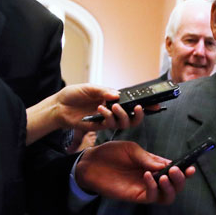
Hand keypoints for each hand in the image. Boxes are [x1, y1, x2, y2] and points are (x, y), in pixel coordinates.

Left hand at [26, 84, 148, 144]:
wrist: (59, 106)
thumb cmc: (73, 95)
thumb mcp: (89, 88)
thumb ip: (104, 91)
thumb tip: (118, 94)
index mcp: (112, 98)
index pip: (132, 101)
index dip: (145, 104)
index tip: (156, 104)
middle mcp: (112, 109)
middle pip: (133, 116)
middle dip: (140, 114)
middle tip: (139, 108)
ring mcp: (107, 119)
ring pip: (124, 122)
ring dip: (122, 115)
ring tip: (114, 107)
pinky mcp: (99, 126)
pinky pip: (110, 124)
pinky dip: (108, 116)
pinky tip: (101, 109)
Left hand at [74, 140, 193, 203]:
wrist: (91, 162)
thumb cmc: (111, 153)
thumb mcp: (132, 150)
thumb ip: (148, 158)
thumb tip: (167, 164)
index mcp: (154, 166)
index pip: (174, 171)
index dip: (185, 170)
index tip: (191, 167)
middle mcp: (152, 179)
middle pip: (175, 186)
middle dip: (180, 180)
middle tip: (176, 171)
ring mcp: (144, 189)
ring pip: (167, 196)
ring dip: (170, 187)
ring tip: (164, 176)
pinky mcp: (135, 196)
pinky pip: (151, 197)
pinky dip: (153, 188)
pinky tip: (148, 176)